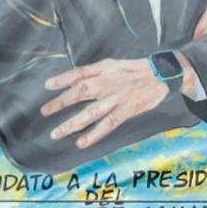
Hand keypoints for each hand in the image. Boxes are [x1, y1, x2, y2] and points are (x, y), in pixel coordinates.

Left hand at [41, 58, 170, 149]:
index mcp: (104, 70)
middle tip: (44, 112)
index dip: (63, 79)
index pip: (79, 74)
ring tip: (56, 133)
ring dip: (71, 124)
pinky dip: (94, 135)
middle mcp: (107, 84)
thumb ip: (95, 72)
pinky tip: (81, 143)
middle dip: (60, 103)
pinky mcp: (126, 112)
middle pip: (79, 93)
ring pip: (90, 113)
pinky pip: (107, 125)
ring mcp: (116, 99)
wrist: (162, 76)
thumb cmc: (136, 70)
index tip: (47, 85)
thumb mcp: (114, 64)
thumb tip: (74, 80)